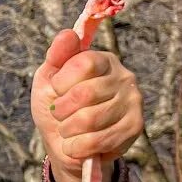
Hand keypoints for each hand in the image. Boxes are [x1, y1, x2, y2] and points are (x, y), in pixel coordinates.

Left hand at [30, 29, 142, 181]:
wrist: (64, 144)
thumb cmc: (57, 107)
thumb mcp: (48, 80)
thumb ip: (57, 57)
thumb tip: (66, 34)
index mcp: (103, 60)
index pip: (83, 63)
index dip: (61, 82)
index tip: (56, 90)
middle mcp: (124, 77)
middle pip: (85, 93)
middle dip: (61, 110)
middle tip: (59, 114)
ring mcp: (133, 102)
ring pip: (90, 119)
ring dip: (67, 130)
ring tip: (68, 130)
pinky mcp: (134, 128)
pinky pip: (97, 141)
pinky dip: (76, 147)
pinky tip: (76, 144)